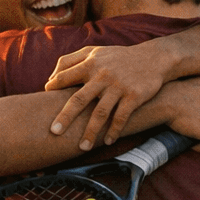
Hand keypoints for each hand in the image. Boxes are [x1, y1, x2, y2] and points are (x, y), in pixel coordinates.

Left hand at [44, 44, 176, 147]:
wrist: (154, 58)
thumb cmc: (118, 58)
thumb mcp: (95, 52)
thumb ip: (71, 60)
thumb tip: (50, 78)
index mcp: (90, 64)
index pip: (64, 77)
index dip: (53, 89)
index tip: (44, 104)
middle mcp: (102, 75)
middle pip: (79, 99)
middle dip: (65, 117)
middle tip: (54, 132)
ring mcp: (118, 87)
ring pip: (100, 113)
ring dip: (91, 132)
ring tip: (83, 148)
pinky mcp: (134, 96)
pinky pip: (121, 117)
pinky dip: (114, 131)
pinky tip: (107, 142)